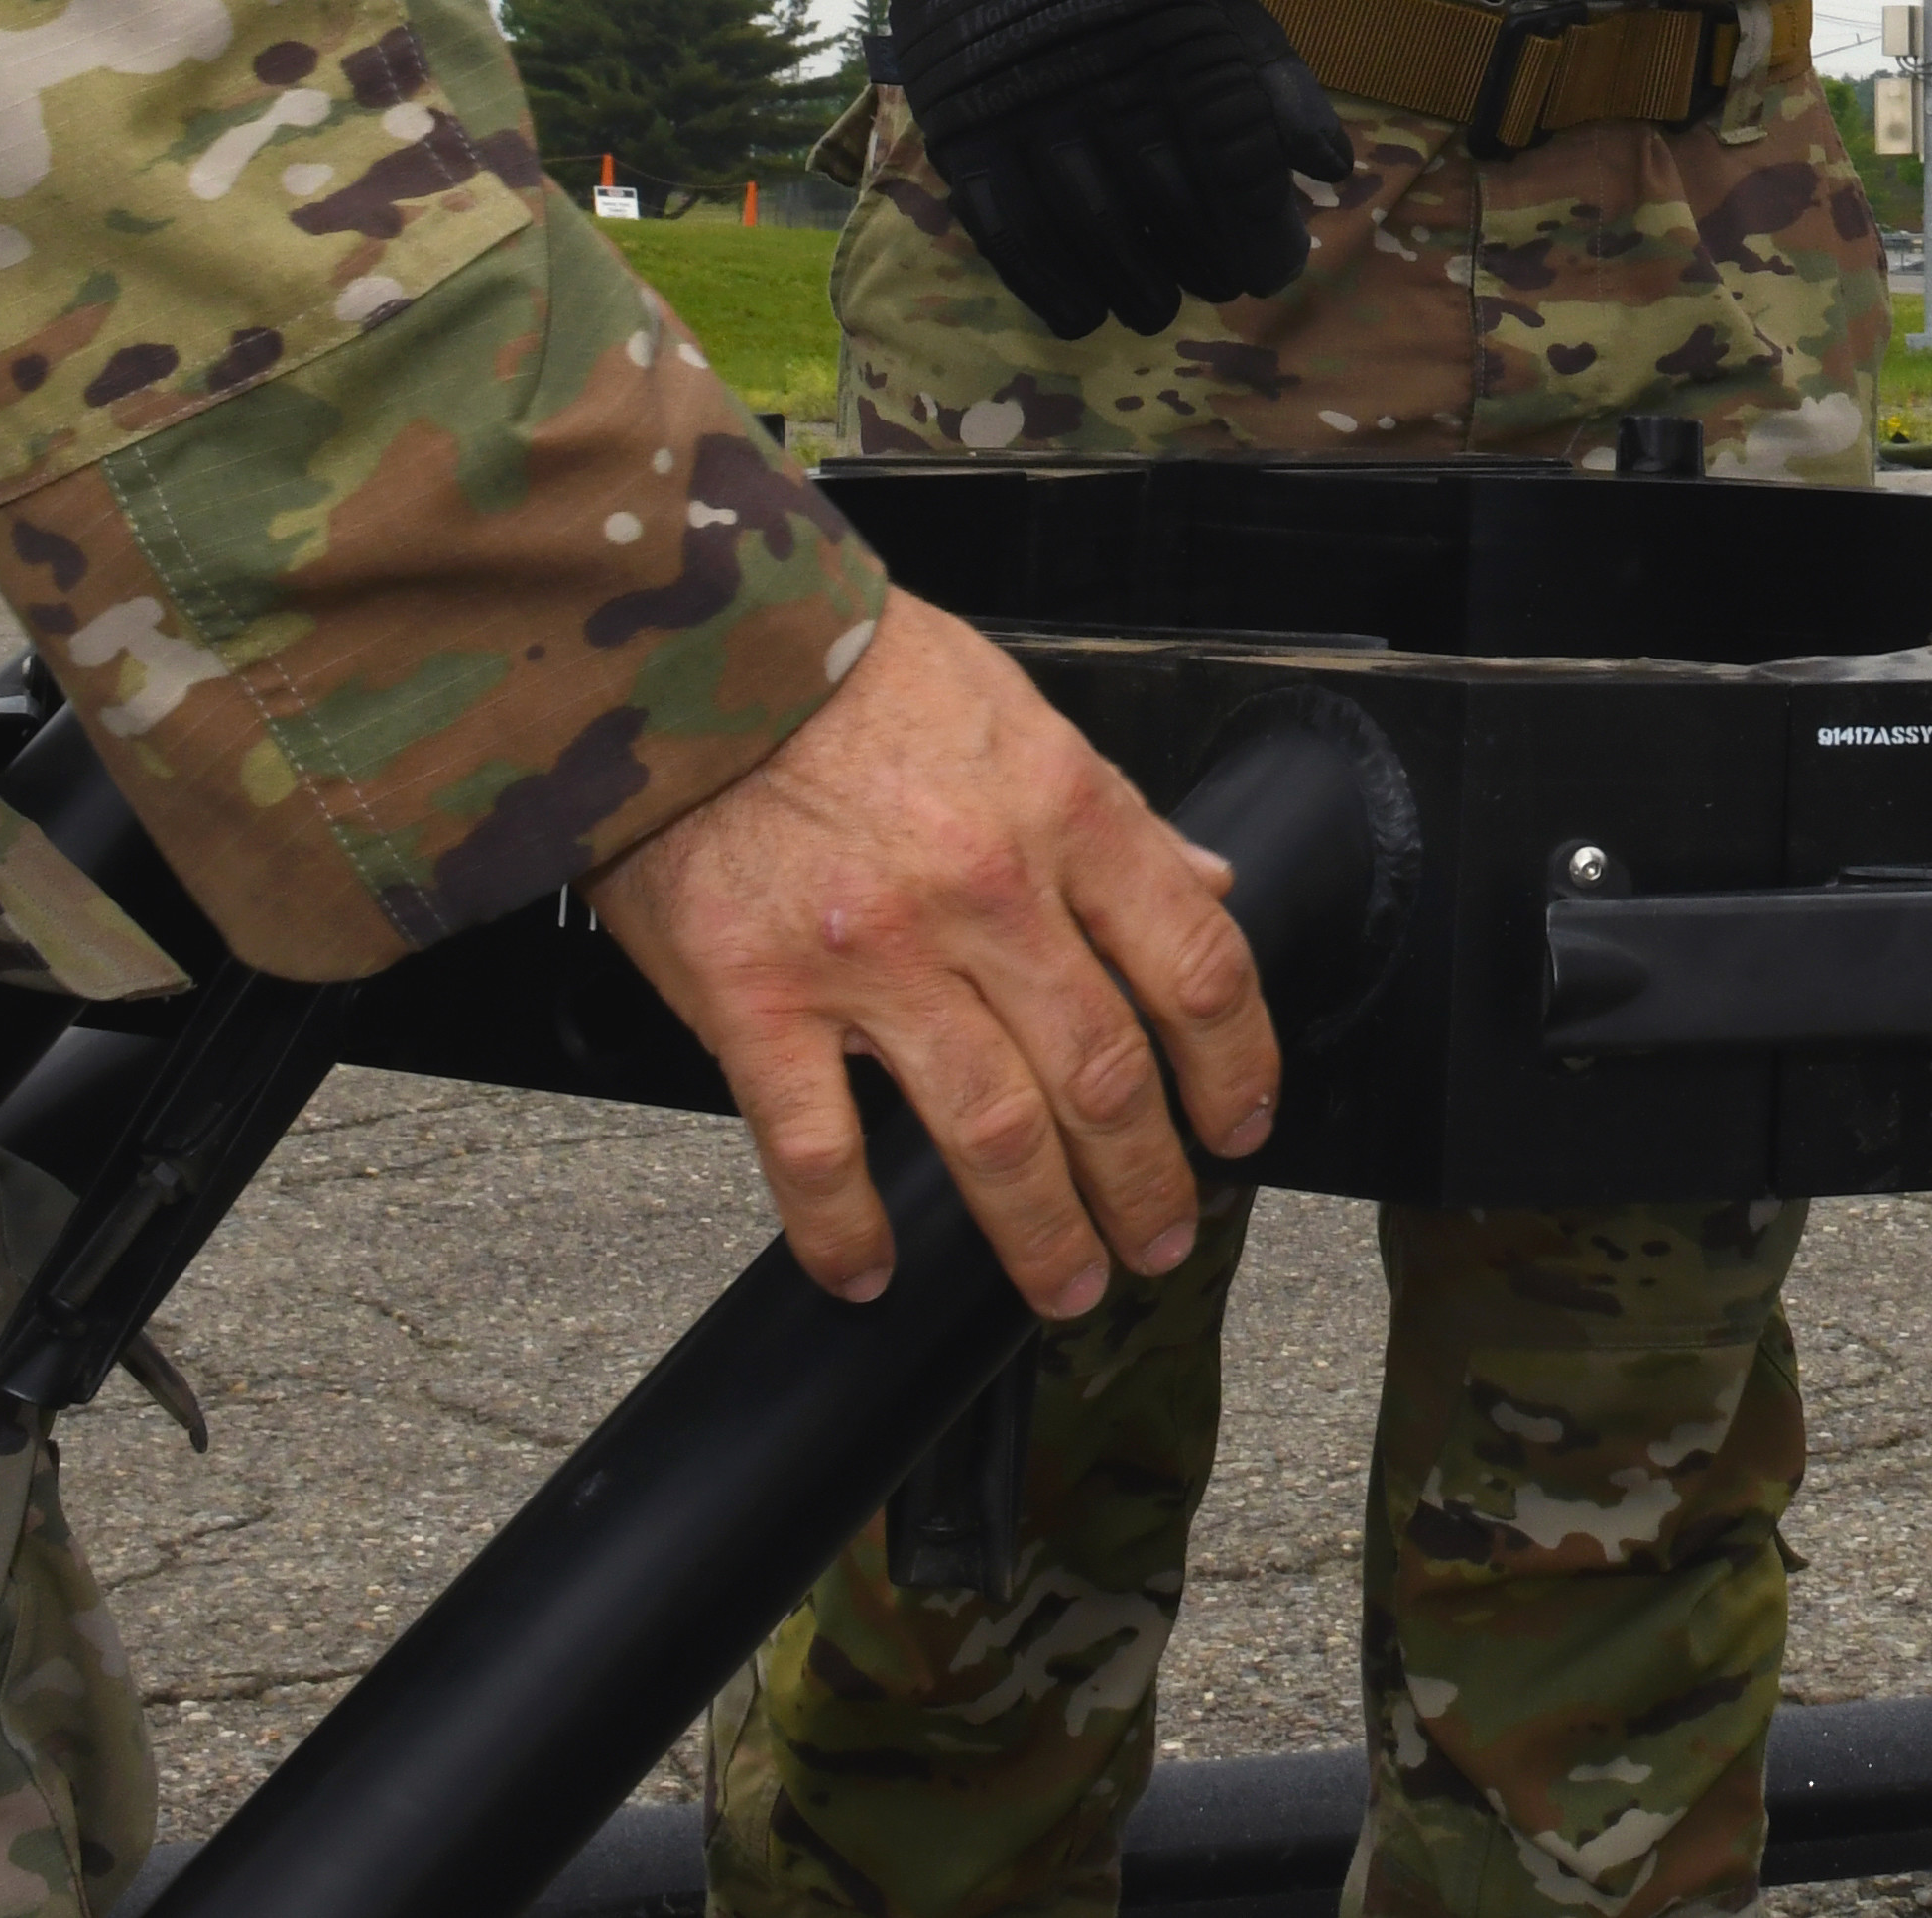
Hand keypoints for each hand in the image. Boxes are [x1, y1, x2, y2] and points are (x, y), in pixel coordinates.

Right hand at [590, 592, 1281, 1313]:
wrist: (690, 648)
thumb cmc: (852, 674)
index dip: (1236, 1068)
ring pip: (991, 1133)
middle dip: (1147, 1180)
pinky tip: (868, 1274)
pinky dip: (847, 1231)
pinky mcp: (757, 1001)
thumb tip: (1203, 885)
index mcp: (1062, 813)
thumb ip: (1112, 815)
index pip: (1194, 967)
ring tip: (1067, 1283)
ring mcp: (871, 958)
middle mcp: (984, 893)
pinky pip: (817, 1151)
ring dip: (1040, 1231)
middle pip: (1104, 1075)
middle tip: (1164, 1238)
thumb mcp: (1015, 714)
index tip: (1242, 1125)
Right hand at [870, 0, 1350, 339]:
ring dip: (1136, 286)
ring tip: (1159, 306)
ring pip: (1096, 228)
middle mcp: (1108, 77)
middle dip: (1208, 261)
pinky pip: (1009, 230)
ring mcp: (1032, 109)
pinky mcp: (967, 135)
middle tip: (1222, 283)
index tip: (1275, 266)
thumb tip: (1331, 171)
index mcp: (1179, 39)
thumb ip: (1275, 80)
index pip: (1236, 152)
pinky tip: (1081, 313)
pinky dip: (1048, 285)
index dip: (1261, 223)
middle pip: (1171, 200)